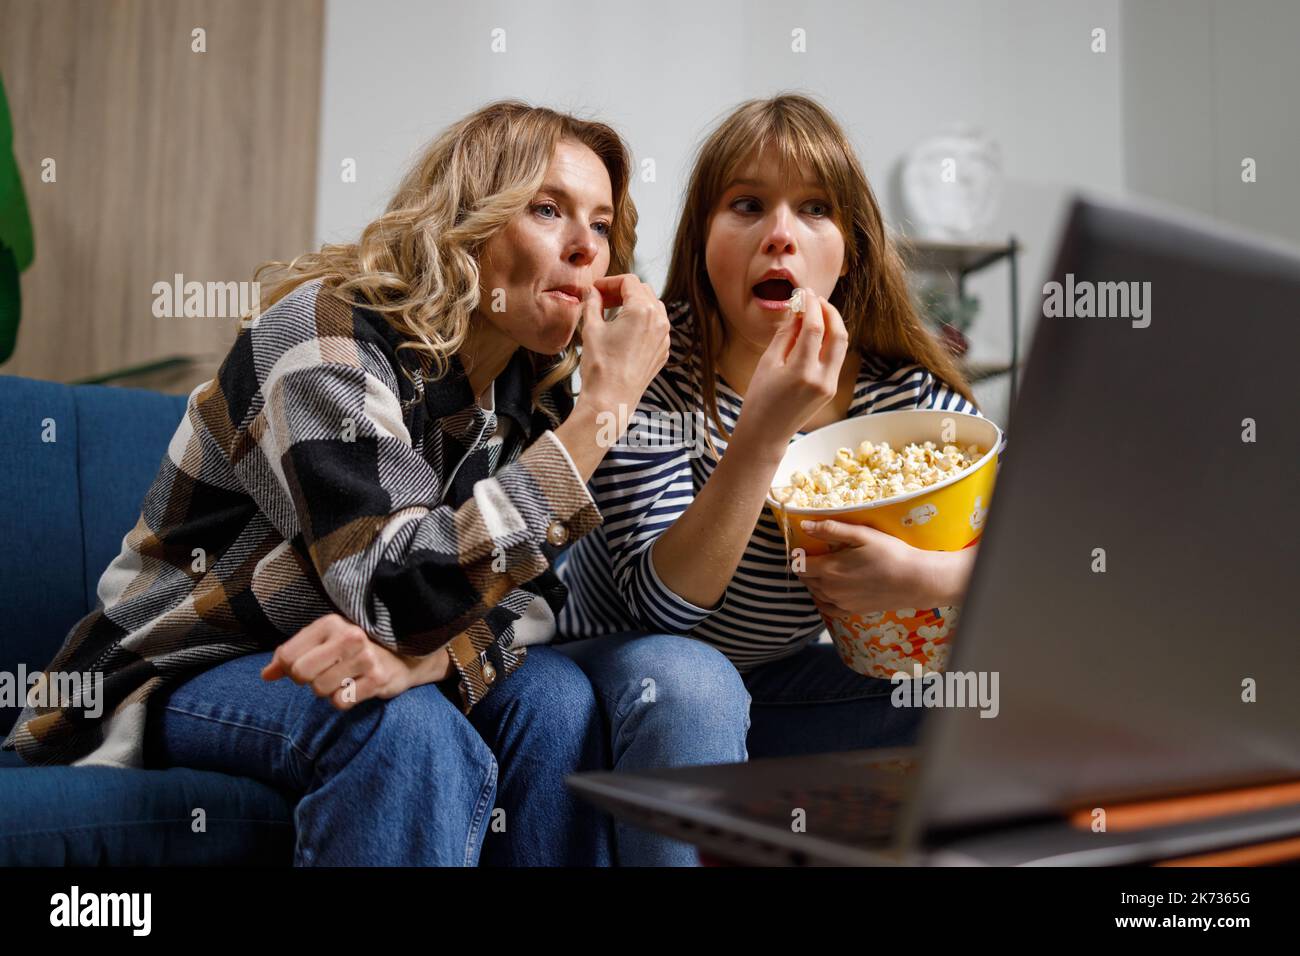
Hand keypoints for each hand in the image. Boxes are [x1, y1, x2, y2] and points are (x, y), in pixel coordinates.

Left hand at [260, 613, 450, 709]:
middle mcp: (349, 636)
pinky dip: (343, 701)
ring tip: (344, 679)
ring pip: (320, 690)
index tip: (308, 666)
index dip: (291, 669)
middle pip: (301, 674)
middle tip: (324, 675)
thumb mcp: (322, 643)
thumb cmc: (353, 650)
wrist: (402, 657)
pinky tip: (355, 688)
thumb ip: (290, 656)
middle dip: (308, 681)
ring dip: (327, 691)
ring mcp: (366, 658)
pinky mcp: (377, 679)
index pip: (288, 656)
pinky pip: (341, 702)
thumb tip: (265, 675)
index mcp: (331, 623)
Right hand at [574, 274, 669, 422]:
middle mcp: (659, 321)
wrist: (611, 399)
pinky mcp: (662, 352)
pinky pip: (655, 328)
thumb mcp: (591, 328)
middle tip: (601, 300)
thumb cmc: (601, 366)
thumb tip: (591, 292)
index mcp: (643, 310)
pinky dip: (641, 322)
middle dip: (621, 292)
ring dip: (633, 305)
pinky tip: (623, 332)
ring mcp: (663, 338)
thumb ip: (592, 304)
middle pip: (643, 291)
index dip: (609, 282)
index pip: (628, 281)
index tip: (595, 290)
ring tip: (612, 314)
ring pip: (652, 308)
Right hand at [733, 289, 847, 456]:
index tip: (805, 293)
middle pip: (838, 335)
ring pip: (842, 346)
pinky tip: (816, 333)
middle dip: (829, 312)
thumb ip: (786, 335)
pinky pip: (836, 358)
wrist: (766, 433)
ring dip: (833, 325)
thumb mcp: (768, 363)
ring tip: (817, 312)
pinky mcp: (831, 389)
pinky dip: (830, 341)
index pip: (815, 328)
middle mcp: (821, 379)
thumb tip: (798, 312)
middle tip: (816, 299)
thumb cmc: (760, 398)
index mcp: (801, 372)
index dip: (811, 306)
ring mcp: (830, 386)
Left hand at [795, 520, 976, 616]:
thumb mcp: (861, 534)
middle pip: (805, 579)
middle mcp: (830, 590)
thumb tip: (804, 526)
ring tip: (826, 568)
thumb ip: (830, 529)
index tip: (806, 545)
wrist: (915, 581)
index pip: (799, 564)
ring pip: (815, 593)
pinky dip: (823, 598)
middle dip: (806, 566)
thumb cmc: (890, 553)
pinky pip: (827, 608)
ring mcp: (840, 603)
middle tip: (817, 554)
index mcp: (828, 570)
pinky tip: (831, 589)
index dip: (799, 554)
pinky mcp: (851, 611)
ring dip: (815, 581)